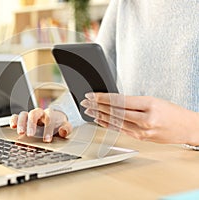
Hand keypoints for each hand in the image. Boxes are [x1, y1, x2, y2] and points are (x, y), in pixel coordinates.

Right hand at [9, 108, 71, 142]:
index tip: (47, 140)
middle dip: (32, 124)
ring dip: (21, 123)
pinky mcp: (23, 119)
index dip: (48, 130)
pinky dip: (13, 120)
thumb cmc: (58, 124)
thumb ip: (66, 128)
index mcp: (51, 114)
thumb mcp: (65, 126)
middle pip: (34, 113)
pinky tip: (13, 126)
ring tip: (21, 133)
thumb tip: (63, 131)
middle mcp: (39, 113)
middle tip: (30, 134)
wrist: (54, 118)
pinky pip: (16, 116)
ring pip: (24, 114)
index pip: (49, 119)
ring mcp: (30, 115)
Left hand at [80, 92, 198, 144]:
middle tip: (85, 102)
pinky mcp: (141, 138)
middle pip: (115, 112)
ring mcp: (142, 131)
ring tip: (89, 111)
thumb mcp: (154, 100)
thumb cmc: (173, 112)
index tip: (91, 95)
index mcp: (149, 105)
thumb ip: (133, 102)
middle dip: (97, 106)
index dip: (102, 98)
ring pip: (116, 122)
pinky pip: (121, 130)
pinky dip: (109, 124)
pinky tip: (100, 121)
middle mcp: (145, 119)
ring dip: (100, 115)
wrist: (188, 127)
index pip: (119, 101)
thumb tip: (112, 100)